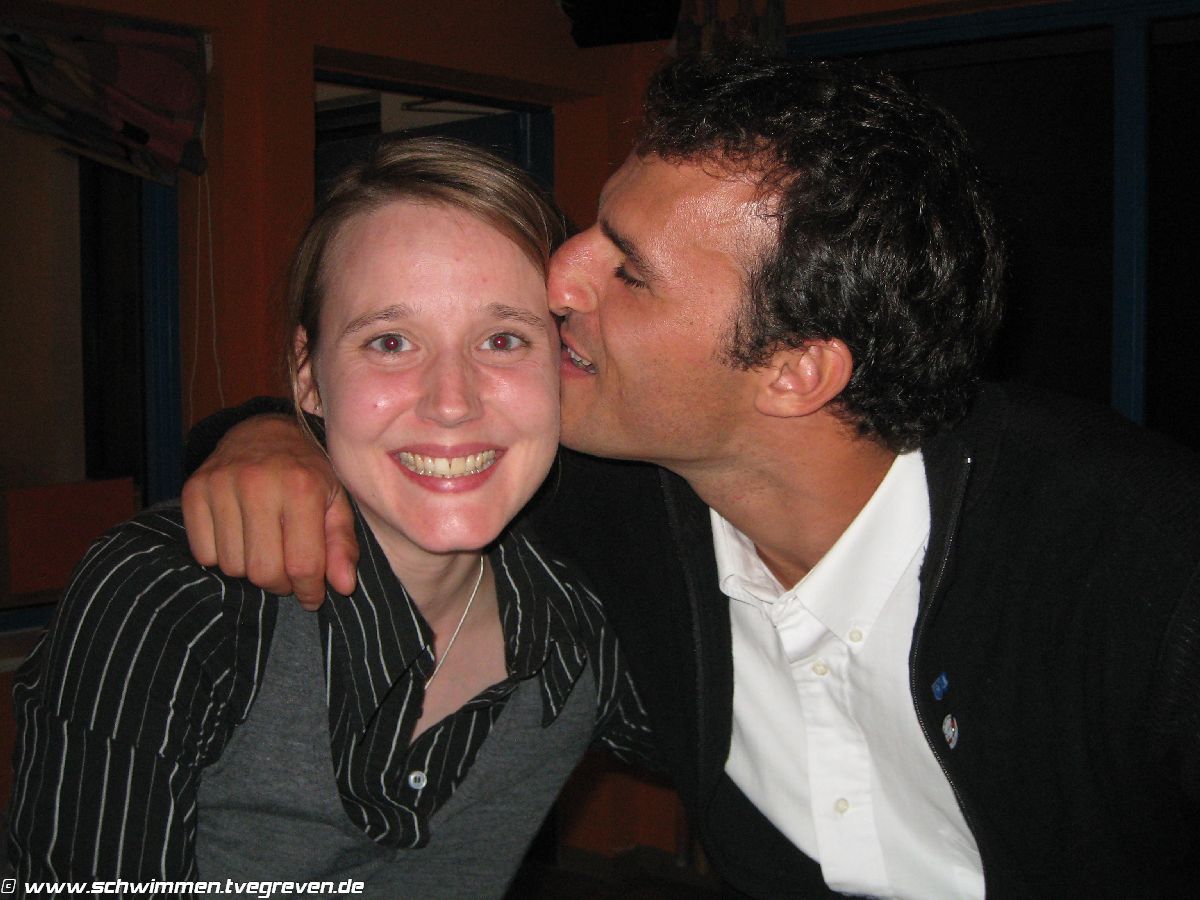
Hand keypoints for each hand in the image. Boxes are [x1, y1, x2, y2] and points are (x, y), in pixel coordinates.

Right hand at [181, 414, 357, 607]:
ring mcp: (221, 485)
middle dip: (280, 584)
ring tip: (265, 548)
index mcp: (302, 486)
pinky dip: (222, 557)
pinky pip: (204, 554)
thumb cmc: (308, 472)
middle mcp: (258, 483)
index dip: (310, 590)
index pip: (303, 564)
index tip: (313, 595)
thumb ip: (342, 544)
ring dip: (251, 570)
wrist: (266, 430)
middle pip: (264, 571)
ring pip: (232, 567)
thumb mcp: (337, 502)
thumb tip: (343, 586)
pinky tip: (240, 537)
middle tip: (289, 573)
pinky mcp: (194, 490)